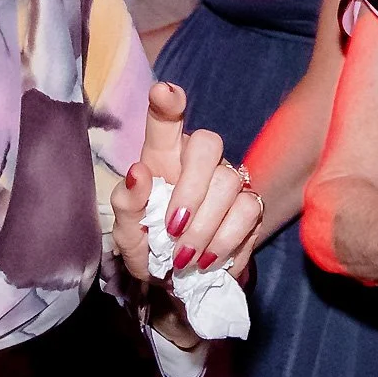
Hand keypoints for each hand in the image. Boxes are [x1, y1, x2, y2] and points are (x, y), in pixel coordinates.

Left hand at [112, 82, 260, 290]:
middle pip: (208, 144)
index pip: (165, 120)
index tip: (164, 92)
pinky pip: (248, 212)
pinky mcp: (251, 208)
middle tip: (172, 228)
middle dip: (191, 188)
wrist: (178, 283)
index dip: (167, 103)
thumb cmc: (148, 247)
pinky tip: (208, 260)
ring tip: (185, 257)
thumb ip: (126, 205)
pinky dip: (226, 241)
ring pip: (229, 182)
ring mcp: (228, 181)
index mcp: (161, 157)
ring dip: (205, 226)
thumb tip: (138, 174)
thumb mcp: (126, 234)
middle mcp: (197, 162)